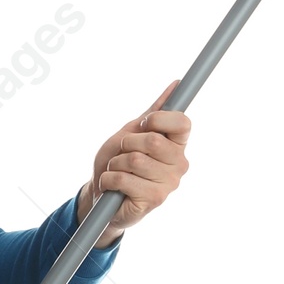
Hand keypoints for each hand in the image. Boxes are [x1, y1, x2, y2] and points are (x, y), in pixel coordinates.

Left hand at [76, 81, 191, 244]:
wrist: (102, 194)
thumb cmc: (119, 163)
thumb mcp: (132, 132)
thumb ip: (154, 112)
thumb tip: (176, 84)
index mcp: (177, 145)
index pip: (182, 122)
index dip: (158, 119)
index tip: (142, 126)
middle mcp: (179, 164)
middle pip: (153, 140)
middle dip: (127, 144)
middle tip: (123, 154)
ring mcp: (169, 184)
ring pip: (134, 160)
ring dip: (114, 164)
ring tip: (116, 172)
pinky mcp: (154, 200)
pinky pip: (124, 178)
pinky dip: (109, 179)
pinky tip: (113, 186)